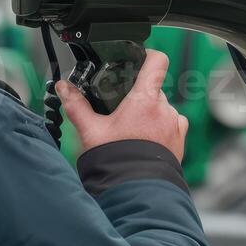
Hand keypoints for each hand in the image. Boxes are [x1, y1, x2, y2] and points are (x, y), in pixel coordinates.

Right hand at [54, 50, 187, 160]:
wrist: (134, 190)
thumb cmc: (115, 160)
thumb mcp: (90, 130)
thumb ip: (77, 105)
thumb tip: (64, 88)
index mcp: (145, 100)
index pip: (157, 62)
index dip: (149, 55)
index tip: (140, 59)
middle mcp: (165, 109)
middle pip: (154, 89)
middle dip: (139, 97)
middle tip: (122, 111)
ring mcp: (175, 124)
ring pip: (162, 108)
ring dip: (150, 114)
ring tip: (131, 131)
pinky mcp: (180, 140)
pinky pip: (172, 124)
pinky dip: (160, 128)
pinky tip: (145, 140)